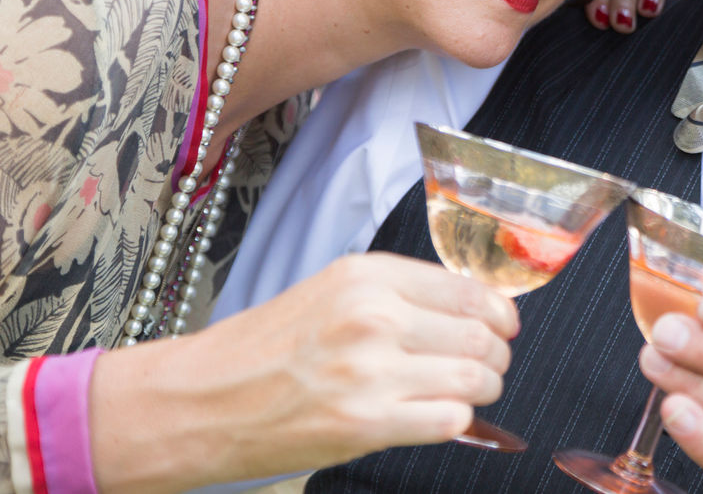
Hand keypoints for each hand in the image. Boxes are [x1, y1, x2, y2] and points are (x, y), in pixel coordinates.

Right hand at [90, 252, 517, 491]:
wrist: (199, 400)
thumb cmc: (263, 348)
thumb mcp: (331, 293)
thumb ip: (398, 295)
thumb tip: (472, 308)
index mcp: (367, 276)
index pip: (470, 290)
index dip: (500, 313)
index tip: (503, 325)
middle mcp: (374, 316)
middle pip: (481, 334)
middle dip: (495, 354)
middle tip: (486, 364)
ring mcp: (371, 372)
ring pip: (475, 377)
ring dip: (481, 388)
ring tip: (464, 391)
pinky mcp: (365, 425)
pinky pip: (451, 420)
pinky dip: (456, 421)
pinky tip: (436, 416)